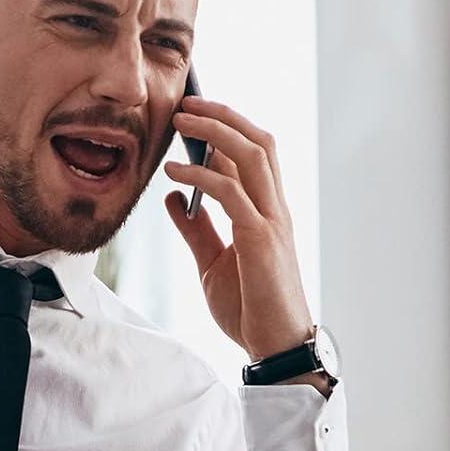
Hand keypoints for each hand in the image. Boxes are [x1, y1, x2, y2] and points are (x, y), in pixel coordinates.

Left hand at [162, 95, 317, 364]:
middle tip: (185, 103)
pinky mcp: (260, 239)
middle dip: (223, 115)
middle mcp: (276, 209)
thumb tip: (174, 197)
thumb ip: (197, 229)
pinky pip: (230, 193)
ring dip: (213, 131)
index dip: (229, 126)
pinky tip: (173, 170)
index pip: (256, 153)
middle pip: (258, 142)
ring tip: (179, 120)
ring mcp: (272, 222)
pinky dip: (200, 174)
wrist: (274, 346)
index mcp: (269, 212)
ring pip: (251, 156)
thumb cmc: (251, 307)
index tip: (195, 112)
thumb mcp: (213, 263)